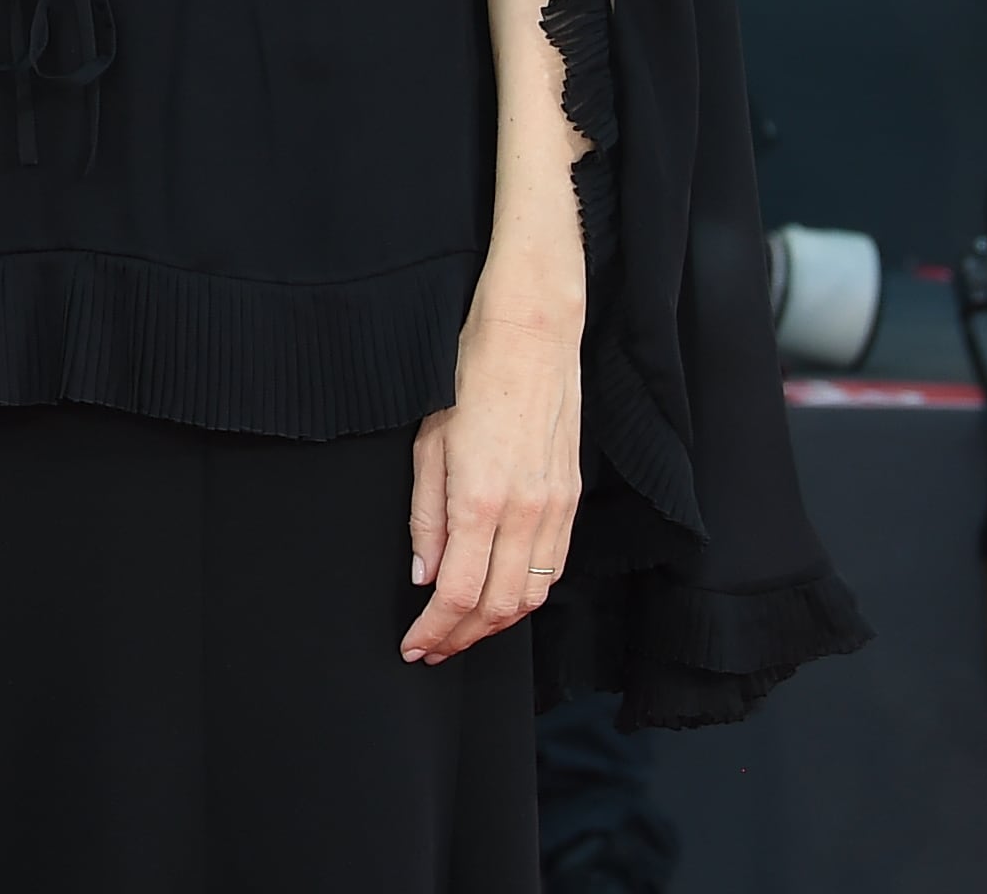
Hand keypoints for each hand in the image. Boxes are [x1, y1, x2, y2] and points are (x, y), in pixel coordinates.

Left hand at [403, 293, 583, 662]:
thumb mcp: (427, 445)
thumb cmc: (467, 380)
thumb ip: (426, 517)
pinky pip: (554, 567)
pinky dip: (527, 595)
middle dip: (464, 638)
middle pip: (500, 607)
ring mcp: (556, 509)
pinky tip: (500, 598)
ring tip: (461, 632)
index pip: (460, 594)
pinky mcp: (571, 500)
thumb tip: (426, 576)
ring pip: (533, 595)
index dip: (437, 630)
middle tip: (432, 649)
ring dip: (496, 625)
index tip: (414, 646)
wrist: (529, 338)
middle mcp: (526, 514)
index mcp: (482, 501)